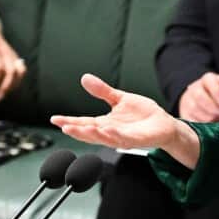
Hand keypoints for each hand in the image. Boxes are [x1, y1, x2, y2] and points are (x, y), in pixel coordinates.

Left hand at [0, 19, 25, 100]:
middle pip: (11, 71)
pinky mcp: (15, 57)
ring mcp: (11, 54)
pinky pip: (21, 70)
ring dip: (13, 85)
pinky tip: (8, 88)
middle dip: (5, 87)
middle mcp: (4, 51)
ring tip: (2, 94)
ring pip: (19, 71)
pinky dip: (17, 81)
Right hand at [51, 73, 184, 150]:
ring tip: (76, 129)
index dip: (69, 121)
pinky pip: (123, 138)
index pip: (83, 122)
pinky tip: (106, 130)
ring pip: (103, 138)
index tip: (55, 119)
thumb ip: (102, 91)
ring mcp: (122, 137)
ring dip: (90, 134)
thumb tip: (85, 78)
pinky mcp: (136, 140)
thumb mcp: (119, 98)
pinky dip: (114, 135)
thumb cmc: (142, 114)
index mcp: (104, 123)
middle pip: (89, 133)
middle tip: (63, 126)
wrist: (163, 124)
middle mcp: (110, 132)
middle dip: (75, 130)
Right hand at [178, 72, 218, 122]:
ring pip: (194, 109)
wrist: (206, 104)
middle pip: (199, 96)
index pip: (209, 80)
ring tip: (217, 121)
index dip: (217, 92)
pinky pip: (189, 119)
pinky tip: (209, 126)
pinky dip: (200, 125)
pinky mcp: (184, 113)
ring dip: (208, 117)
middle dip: (212, 108)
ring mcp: (188, 100)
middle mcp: (195, 87)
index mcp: (208, 79)